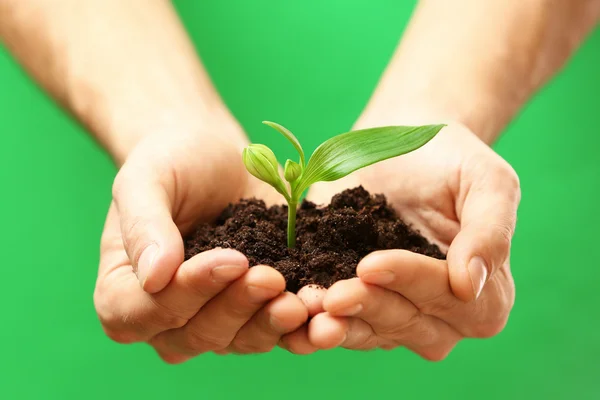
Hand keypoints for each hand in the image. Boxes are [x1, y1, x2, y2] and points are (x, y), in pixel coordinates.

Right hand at [94, 119, 307, 362]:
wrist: (215, 156)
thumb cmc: (171, 162)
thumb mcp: (146, 178)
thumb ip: (144, 225)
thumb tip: (155, 276)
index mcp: (123, 290)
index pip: (147, 311)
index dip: (189, 293)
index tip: (231, 258)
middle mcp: (166, 317)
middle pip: (197, 334)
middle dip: (237, 307)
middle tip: (272, 277)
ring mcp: (212, 318)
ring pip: (238, 341)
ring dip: (271, 324)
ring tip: (302, 299)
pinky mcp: (253, 311)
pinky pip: (274, 331)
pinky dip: (298, 327)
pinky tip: (321, 309)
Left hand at [289, 122, 519, 358]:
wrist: (402, 145)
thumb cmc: (451, 159)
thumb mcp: (487, 182)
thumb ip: (490, 232)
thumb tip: (469, 285)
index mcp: (484, 294)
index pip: (449, 297)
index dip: (411, 281)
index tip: (371, 264)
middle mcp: (442, 316)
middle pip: (407, 322)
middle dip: (368, 306)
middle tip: (331, 295)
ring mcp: (397, 314)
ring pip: (370, 330)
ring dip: (338, 325)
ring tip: (307, 312)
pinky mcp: (358, 304)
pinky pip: (339, 320)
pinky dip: (314, 319)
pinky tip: (292, 310)